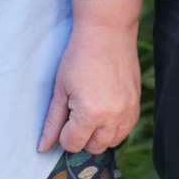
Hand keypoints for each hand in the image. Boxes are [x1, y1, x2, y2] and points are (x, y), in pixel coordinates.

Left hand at [38, 20, 141, 155]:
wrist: (106, 32)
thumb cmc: (78, 57)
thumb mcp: (61, 88)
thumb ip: (53, 121)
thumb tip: (42, 147)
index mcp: (90, 113)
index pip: (73, 144)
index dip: (64, 133)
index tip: (65, 114)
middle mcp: (112, 117)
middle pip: (94, 147)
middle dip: (81, 136)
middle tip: (76, 111)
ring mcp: (128, 111)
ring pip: (112, 142)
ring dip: (99, 134)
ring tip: (91, 111)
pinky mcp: (136, 104)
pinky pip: (126, 130)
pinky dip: (114, 127)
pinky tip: (105, 109)